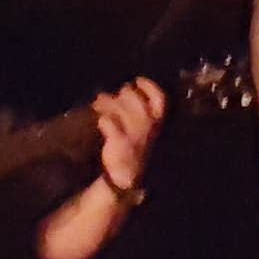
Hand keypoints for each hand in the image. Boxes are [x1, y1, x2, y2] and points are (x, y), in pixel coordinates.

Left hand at [88, 77, 168, 193]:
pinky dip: (103, 119)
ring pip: (120, 108)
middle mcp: (148, 128)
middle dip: (123, 94)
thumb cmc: (132, 148)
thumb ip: (137, 110)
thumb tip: (126, 89)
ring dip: (108, 102)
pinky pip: (109, 121)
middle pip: (135, 99)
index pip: (159, 99)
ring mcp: (134, 135)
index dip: (149, 87)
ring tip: (99, 103)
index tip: (138, 80)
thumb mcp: (142, 130)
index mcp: (157, 124)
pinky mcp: (120, 143)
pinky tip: (99, 120)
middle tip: (113, 96)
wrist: (125, 177)